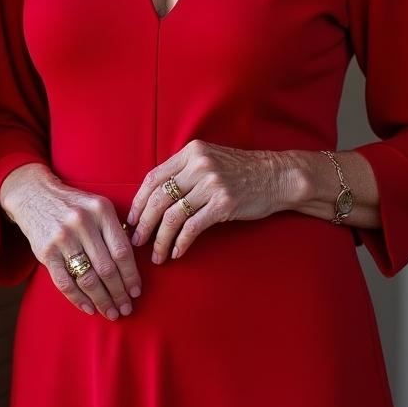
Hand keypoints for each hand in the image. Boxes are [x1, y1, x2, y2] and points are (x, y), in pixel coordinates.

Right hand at [2, 168, 142, 319]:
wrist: (35, 194)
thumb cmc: (74, 205)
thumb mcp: (97, 206)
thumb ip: (114, 229)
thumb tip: (132, 265)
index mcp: (101, 210)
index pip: (122, 250)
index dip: (131, 275)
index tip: (136, 292)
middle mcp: (83, 222)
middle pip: (107, 268)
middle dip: (119, 293)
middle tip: (126, 308)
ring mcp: (63, 237)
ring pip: (87, 278)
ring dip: (102, 300)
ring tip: (111, 312)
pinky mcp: (46, 251)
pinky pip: (65, 282)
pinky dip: (78, 299)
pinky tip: (89, 308)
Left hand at [126, 140, 296, 262]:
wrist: (276, 176)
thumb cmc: (240, 171)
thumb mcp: (209, 160)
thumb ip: (184, 172)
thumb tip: (153, 199)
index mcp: (191, 152)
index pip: (153, 178)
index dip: (138, 202)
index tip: (131, 220)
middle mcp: (199, 165)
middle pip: (159, 198)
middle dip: (143, 224)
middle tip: (136, 242)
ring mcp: (211, 184)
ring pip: (173, 216)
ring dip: (160, 239)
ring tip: (156, 254)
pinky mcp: (224, 204)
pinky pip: (193, 227)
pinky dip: (181, 243)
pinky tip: (177, 253)